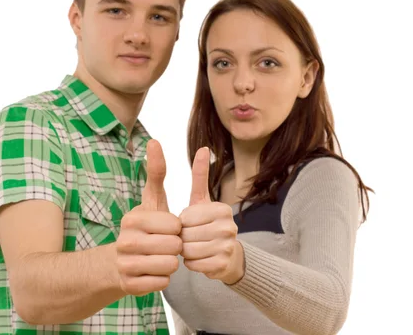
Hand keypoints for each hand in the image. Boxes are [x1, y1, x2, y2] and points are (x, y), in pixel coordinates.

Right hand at [115, 139, 182, 295]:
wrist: (115, 264)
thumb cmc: (142, 229)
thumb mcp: (150, 200)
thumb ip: (156, 172)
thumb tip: (154, 141)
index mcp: (133, 218)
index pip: (175, 225)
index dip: (176, 228)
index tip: (165, 229)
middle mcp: (125, 241)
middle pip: (175, 246)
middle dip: (175, 247)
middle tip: (163, 245)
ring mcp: (126, 264)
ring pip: (171, 265)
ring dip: (170, 263)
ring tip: (157, 258)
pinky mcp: (130, 286)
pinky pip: (164, 283)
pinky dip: (162, 278)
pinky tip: (150, 272)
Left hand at [179, 147, 244, 283]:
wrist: (228, 256)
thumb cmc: (208, 225)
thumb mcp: (203, 200)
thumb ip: (201, 175)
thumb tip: (203, 147)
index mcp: (222, 209)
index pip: (185, 217)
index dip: (182, 222)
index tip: (191, 223)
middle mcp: (229, 226)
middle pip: (186, 234)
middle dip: (183, 237)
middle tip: (192, 237)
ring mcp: (228, 246)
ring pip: (188, 250)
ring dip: (186, 251)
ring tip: (195, 247)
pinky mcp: (223, 265)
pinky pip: (193, 264)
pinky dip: (191, 263)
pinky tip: (200, 259)